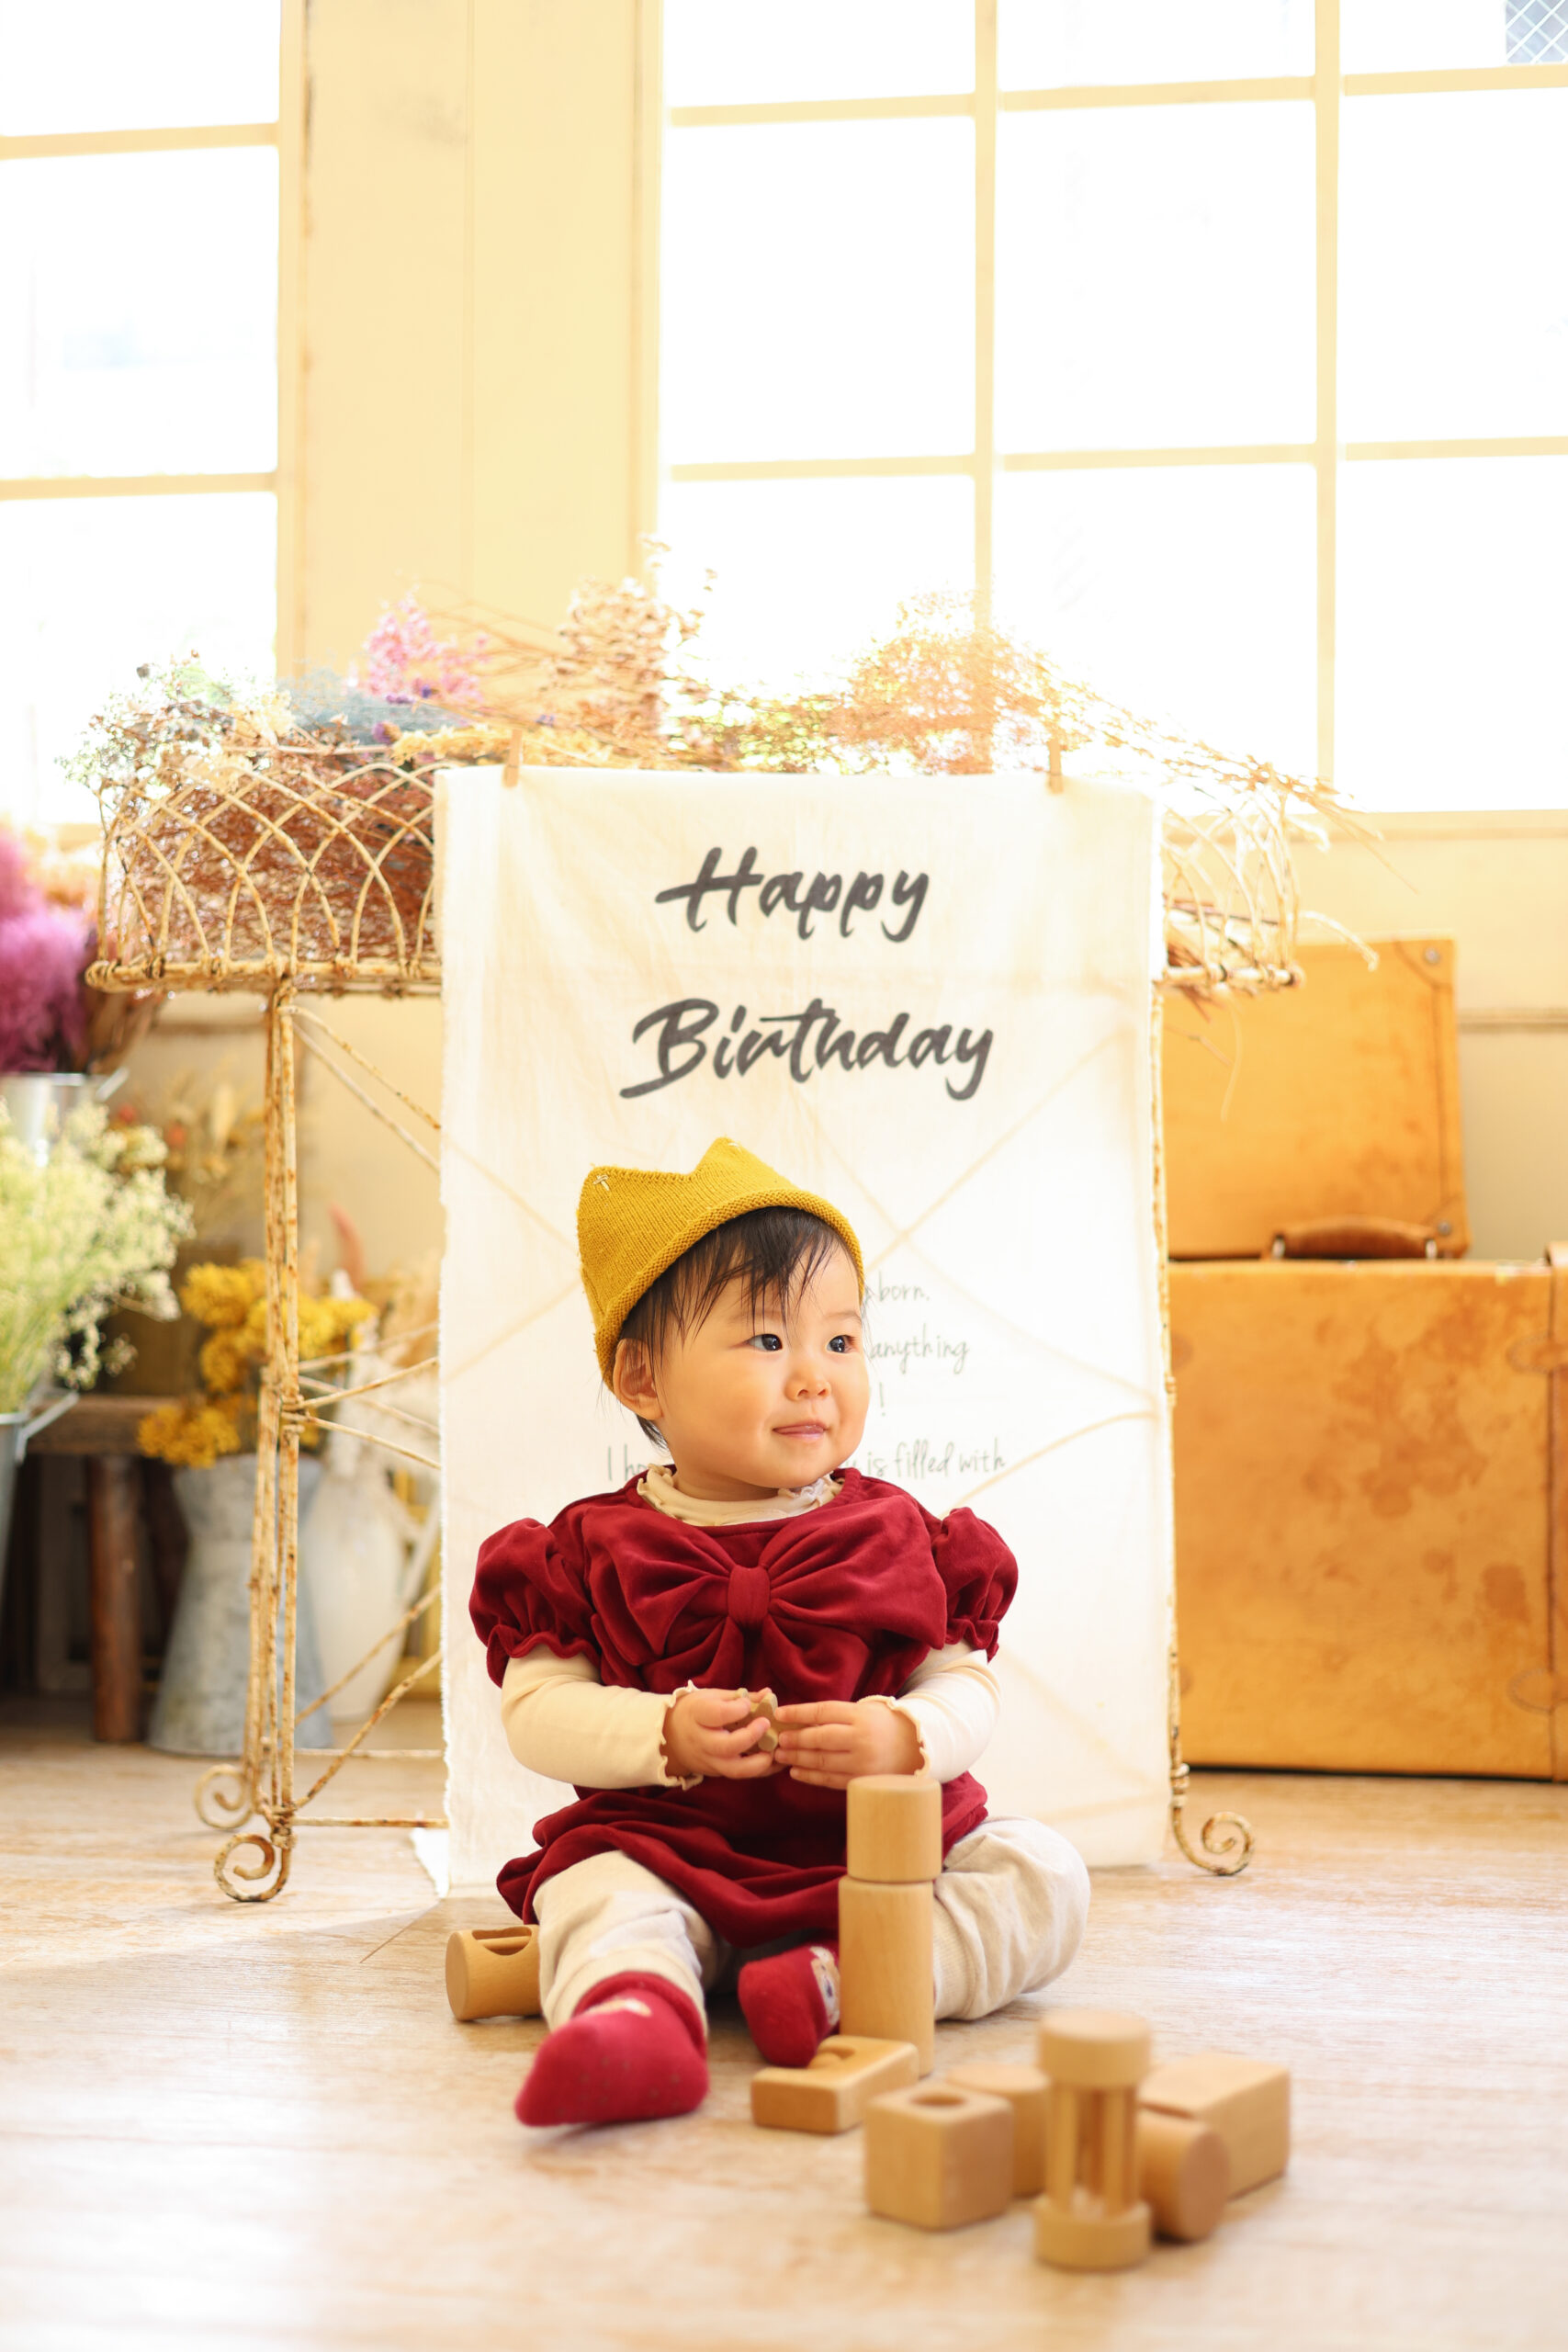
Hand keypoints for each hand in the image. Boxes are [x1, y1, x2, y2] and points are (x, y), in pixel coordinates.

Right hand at [663, 1688, 779, 1781]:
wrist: (670, 1735)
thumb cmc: (696, 1711)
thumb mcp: (713, 1697)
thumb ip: (741, 1697)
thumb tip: (769, 1694)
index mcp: (697, 1715)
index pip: (718, 1714)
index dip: (738, 1709)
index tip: (748, 1704)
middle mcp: (702, 1741)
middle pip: (726, 1747)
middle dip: (751, 1737)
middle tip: (766, 1724)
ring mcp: (708, 1760)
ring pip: (735, 1770)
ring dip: (759, 1763)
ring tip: (775, 1751)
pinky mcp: (716, 1772)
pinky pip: (739, 1775)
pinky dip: (760, 1771)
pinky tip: (774, 1761)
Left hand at [772, 1699, 921, 1789]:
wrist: (916, 1747)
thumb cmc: (882, 1725)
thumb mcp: (864, 1711)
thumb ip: (836, 1715)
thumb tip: (799, 1720)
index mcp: (860, 1715)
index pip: (822, 1711)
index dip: (797, 1713)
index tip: (779, 1714)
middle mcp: (861, 1738)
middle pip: (819, 1738)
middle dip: (795, 1739)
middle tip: (779, 1739)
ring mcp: (862, 1762)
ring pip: (822, 1761)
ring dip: (798, 1759)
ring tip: (782, 1756)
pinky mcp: (862, 1780)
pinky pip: (830, 1779)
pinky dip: (811, 1776)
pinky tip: (797, 1771)